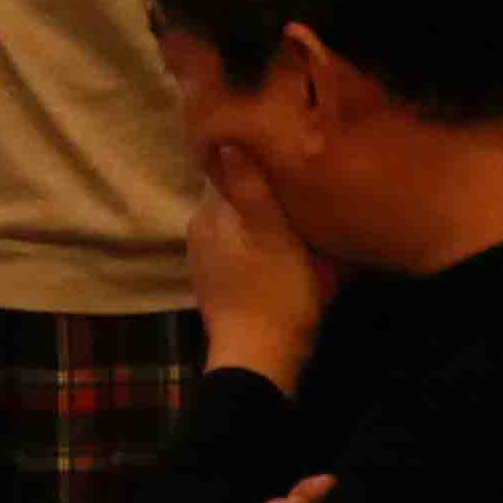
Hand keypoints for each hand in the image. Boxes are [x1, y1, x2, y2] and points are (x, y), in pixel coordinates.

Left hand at [185, 137, 337, 387]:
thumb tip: (226, 141)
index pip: (228, 170)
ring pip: (241, 225)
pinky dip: (264, 248)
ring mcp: (208, 260)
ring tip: (300, 221)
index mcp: (209, 214)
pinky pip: (244, 252)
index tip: (285, 154)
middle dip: (265, 193)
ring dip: (267, 222)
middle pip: (236, 198)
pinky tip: (286, 255)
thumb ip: (251, 189)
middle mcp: (200, 231)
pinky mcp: (221, 285)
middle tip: (302, 189)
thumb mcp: (274, 237)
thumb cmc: (274, 294)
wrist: (260, 361)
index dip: (256, 160)